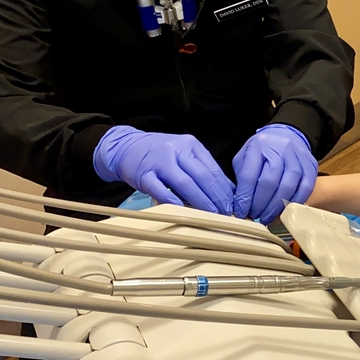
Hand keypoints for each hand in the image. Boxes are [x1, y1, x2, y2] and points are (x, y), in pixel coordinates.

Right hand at [93, 126, 233, 214]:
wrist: (126, 147)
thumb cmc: (161, 154)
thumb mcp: (185, 154)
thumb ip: (205, 169)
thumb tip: (230, 191)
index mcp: (191, 144)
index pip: (213, 169)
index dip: (225, 189)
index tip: (233, 205)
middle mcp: (176, 150)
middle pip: (203, 177)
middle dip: (217, 197)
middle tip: (226, 213)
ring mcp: (159, 162)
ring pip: (185, 184)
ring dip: (201, 202)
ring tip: (211, 215)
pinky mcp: (144, 175)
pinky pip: (161, 191)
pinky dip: (174, 202)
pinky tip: (184, 212)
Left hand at [232, 124, 317, 223]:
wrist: (286, 137)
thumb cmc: (262, 152)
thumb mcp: (246, 157)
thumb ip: (242, 178)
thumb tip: (240, 204)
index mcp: (259, 145)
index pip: (249, 175)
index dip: (245, 198)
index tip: (241, 211)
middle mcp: (280, 148)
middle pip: (270, 182)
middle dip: (260, 204)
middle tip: (255, 216)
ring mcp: (298, 156)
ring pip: (288, 186)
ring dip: (276, 207)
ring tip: (267, 217)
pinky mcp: (311, 165)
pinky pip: (305, 188)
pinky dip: (294, 202)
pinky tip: (285, 210)